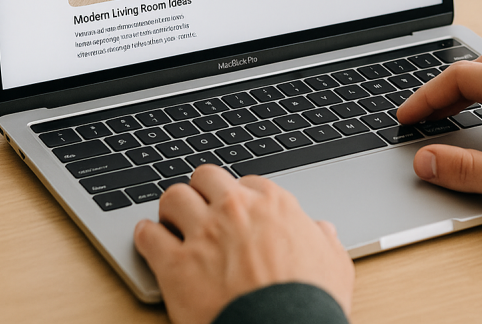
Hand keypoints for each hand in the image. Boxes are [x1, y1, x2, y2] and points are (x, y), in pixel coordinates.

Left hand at [133, 165, 354, 323]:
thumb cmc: (311, 303)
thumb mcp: (334, 265)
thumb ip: (325, 242)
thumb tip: (322, 231)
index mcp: (274, 205)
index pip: (248, 182)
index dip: (241, 197)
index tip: (237, 210)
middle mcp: (235, 210)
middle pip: (206, 177)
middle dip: (202, 191)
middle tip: (201, 207)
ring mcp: (203, 234)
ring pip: (174, 197)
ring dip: (172, 208)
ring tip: (172, 221)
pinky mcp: (176, 264)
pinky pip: (149, 235)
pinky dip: (147, 236)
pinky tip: (150, 239)